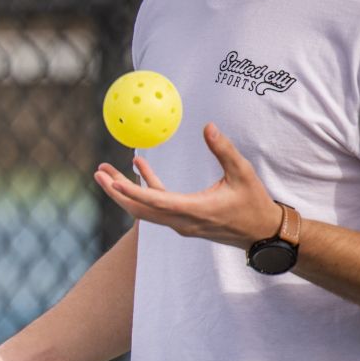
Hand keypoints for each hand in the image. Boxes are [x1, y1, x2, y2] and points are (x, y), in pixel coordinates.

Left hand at [93, 123, 282, 248]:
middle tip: (98, 173)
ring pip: (144, 208)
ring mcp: (179, 222)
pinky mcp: (181, 220)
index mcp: (194, 210)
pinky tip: (139, 165)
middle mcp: (180, 220)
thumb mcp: (243, 173)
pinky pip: (157, 204)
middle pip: (139, 209)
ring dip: (124, 191)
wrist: (261, 234)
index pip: (156, 202)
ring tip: (105, 171)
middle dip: (116, 192)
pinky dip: (146, 186)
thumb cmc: (254, 203)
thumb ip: (223, 150)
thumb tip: (207, 126)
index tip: (114, 182)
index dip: (133, 192)